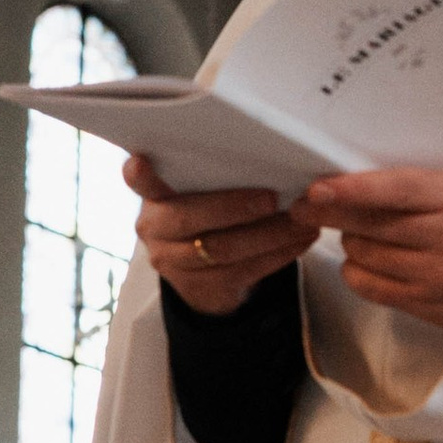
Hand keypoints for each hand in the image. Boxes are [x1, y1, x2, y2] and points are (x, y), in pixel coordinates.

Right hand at [126, 156, 319, 317]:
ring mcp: (172, 263)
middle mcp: (154, 229)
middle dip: (234, 207)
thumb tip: (265, 152)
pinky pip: (244, 271)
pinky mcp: (199, 289)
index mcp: (153, 197)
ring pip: (222, 249)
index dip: (139, 174)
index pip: (139, 182)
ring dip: (270, 234)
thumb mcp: (202, 194)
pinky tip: (301, 240)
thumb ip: (213, 176)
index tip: (140, 161)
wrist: (207, 276)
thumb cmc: (211, 216)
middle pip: (189, 218)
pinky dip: (278, 254)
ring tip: (303, 220)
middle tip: (272, 198)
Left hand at [306, 166, 442, 341]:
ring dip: (351, 242)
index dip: (354, 189)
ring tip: (364, 234)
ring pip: (363, 255)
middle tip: (309, 205)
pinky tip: (366, 261)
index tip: (319, 189)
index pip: (399, 191)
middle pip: (371, 225)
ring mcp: (435, 277)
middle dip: (331, 213)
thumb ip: (414, 186)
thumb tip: (349, 184)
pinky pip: (368, 286)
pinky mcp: (424, 305)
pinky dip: (356, 270)